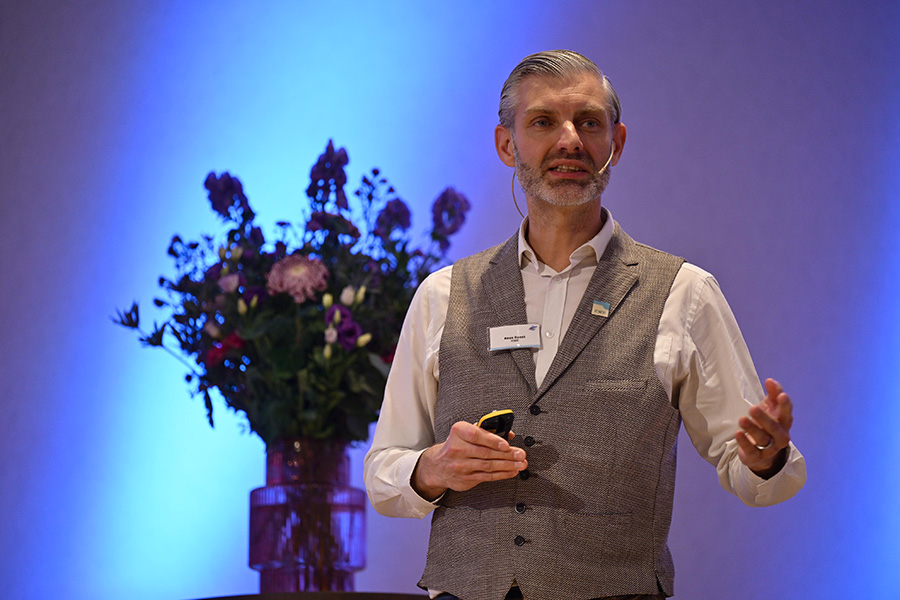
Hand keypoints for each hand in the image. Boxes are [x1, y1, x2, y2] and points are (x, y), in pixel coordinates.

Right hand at [412, 421, 527, 500]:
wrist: (438, 466)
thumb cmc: (456, 445)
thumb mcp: (466, 432)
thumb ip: (486, 430)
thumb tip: (509, 434)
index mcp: (458, 432)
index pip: (476, 435)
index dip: (493, 440)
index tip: (506, 444)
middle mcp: (457, 449)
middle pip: (486, 452)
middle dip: (507, 454)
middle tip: (521, 454)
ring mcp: (461, 466)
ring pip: (488, 466)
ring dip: (508, 465)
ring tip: (521, 464)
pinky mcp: (465, 479)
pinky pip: (487, 477)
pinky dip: (502, 474)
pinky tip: (512, 471)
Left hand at [735, 378, 793, 477]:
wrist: (761, 451)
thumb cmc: (767, 424)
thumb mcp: (770, 408)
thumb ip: (772, 394)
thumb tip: (770, 380)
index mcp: (784, 422)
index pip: (787, 413)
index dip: (785, 405)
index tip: (781, 395)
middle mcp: (780, 436)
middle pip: (774, 428)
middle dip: (764, 418)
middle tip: (753, 408)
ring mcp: (770, 448)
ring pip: (763, 438)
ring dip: (752, 429)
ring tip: (742, 419)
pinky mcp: (757, 457)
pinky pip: (752, 451)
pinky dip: (744, 443)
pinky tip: (738, 433)